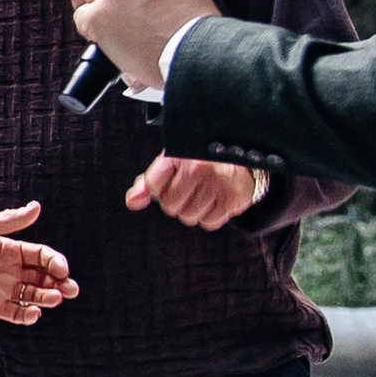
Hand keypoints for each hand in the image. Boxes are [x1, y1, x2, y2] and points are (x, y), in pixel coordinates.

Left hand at [0, 203, 77, 324]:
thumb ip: (9, 221)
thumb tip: (36, 206)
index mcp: (12, 250)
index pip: (42, 256)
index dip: (55, 262)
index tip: (62, 268)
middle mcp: (11, 270)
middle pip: (43, 278)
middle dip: (60, 283)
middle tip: (71, 289)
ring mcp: (2, 289)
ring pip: (32, 296)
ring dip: (46, 298)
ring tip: (55, 298)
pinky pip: (14, 313)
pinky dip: (26, 315)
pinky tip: (34, 313)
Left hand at [125, 153, 258, 230]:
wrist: (244, 154)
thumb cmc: (200, 161)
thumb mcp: (172, 162)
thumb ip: (148, 182)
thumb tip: (132, 202)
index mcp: (179, 154)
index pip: (153, 187)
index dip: (160, 188)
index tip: (173, 178)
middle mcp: (198, 168)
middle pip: (170, 206)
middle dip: (177, 200)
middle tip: (192, 186)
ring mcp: (217, 183)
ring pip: (189, 216)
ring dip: (194, 210)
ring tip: (205, 192)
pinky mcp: (233, 199)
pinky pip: (209, 222)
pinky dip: (211, 216)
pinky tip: (217, 199)